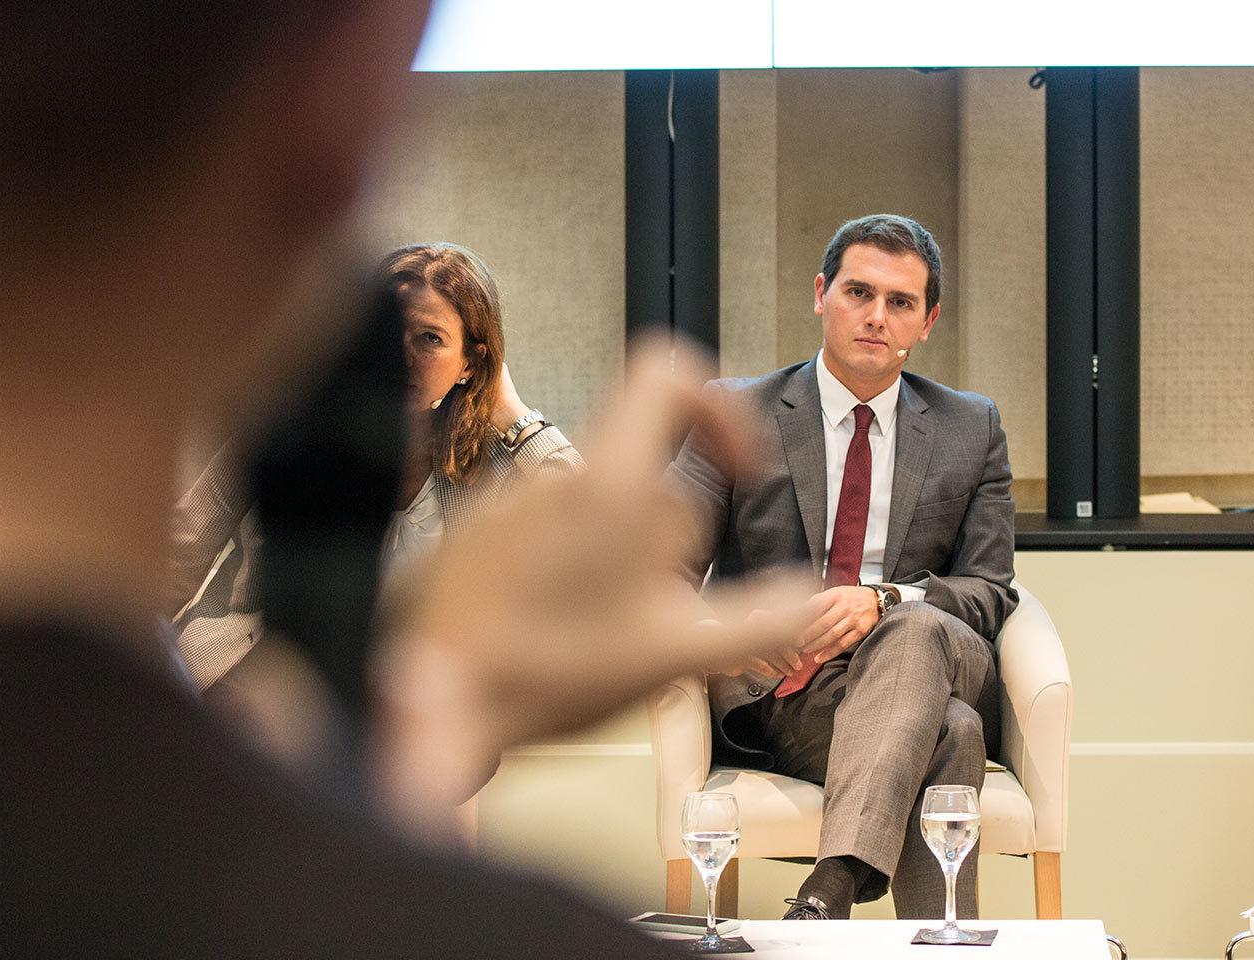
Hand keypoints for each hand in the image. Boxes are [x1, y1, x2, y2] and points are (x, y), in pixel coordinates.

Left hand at [374, 339, 810, 831]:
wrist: (427, 700)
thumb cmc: (550, 672)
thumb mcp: (678, 654)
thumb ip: (764, 619)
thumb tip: (827, 594)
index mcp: (613, 481)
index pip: (668, 372)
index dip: (720, 403)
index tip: (738, 465)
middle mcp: (556, 472)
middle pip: (646, 459)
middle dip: (675, 519)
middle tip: (670, 593)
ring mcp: (508, 500)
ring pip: (596, 500)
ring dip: (621, 550)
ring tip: (608, 626)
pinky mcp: (474, 531)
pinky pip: (543, 526)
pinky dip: (567, 563)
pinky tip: (558, 626)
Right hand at [722, 609, 803, 677]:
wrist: (718, 646)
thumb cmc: (743, 640)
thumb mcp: (758, 633)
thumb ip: (775, 632)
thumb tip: (797, 636)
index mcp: (759, 620)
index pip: (779, 625)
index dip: (791, 633)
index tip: (801, 642)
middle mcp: (753, 629)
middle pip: (777, 641)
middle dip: (790, 654)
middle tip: (799, 664)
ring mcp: (746, 643)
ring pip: (770, 654)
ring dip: (782, 664)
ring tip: (790, 672)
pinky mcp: (741, 657)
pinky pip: (760, 664)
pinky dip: (770, 670)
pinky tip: (777, 674)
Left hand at [796, 585, 880, 664]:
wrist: (875, 599)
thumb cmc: (850, 597)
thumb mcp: (834, 592)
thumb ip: (817, 601)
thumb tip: (797, 611)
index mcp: (835, 596)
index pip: (816, 607)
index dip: (803, 618)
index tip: (792, 627)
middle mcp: (844, 607)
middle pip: (823, 623)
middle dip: (808, 634)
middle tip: (796, 642)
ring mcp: (853, 619)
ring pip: (832, 635)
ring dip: (817, 644)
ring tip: (805, 650)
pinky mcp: (860, 631)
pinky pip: (843, 644)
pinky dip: (830, 652)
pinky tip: (820, 657)